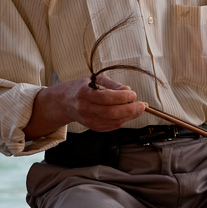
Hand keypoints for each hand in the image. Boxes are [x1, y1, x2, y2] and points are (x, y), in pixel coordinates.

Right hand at [24, 74, 147, 139]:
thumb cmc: (81, 88)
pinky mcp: (93, 127)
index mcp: (84, 94)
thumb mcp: (94, 80)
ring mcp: (89, 120)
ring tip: (139, 108)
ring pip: (113, 121)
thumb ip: (112, 84)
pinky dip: (123, 120)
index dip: (122, 97)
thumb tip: (127, 90)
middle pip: (111, 113)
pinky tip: (129, 114)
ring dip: (130, 116)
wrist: (64, 102)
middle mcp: (85, 109)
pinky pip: (111, 126)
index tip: (133, 93)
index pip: (105, 98)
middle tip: (142, 105)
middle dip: (130, 109)